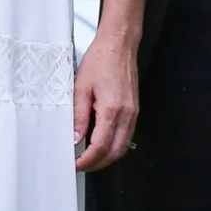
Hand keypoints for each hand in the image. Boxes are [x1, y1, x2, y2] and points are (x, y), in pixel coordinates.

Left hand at [73, 29, 138, 171]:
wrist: (118, 45)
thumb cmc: (101, 60)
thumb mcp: (81, 88)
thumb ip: (78, 116)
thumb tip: (75, 138)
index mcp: (111, 109)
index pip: (100, 146)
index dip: (87, 160)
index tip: (76, 163)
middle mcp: (126, 114)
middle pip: (115, 152)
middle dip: (98, 164)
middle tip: (82, 165)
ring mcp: (133, 113)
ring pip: (123, 147)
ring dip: (107, 157)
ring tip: (90, 158)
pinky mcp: (134, 110)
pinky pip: (127, 135)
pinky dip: (115, 145)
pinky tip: (102, 143)